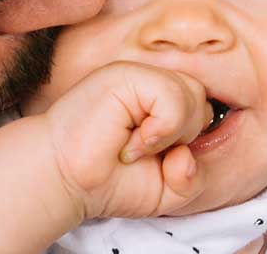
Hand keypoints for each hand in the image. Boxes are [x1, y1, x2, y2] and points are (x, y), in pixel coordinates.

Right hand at [37, 61, 211, 219]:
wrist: (64, 182)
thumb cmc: (108, 182)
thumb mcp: (166, 190)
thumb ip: (193, 177)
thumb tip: (186, 155)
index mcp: (158, 100)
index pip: (202, 109)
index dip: (189, 142)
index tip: (155, 161)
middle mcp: (148, 81)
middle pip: (201, 99)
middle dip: (183, 138)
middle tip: (143, 155)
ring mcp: (136, 75)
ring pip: (192, 94)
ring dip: (169, 135)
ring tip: (133, 149)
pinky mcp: (124, 75)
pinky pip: (172, 96)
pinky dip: (159, 130)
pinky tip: (128, 143)